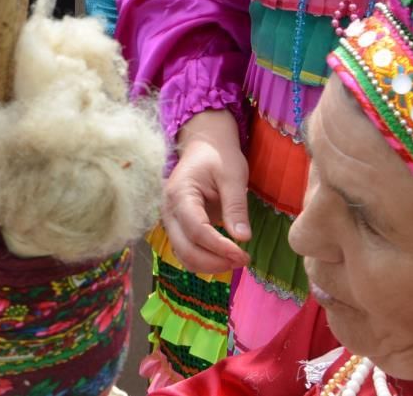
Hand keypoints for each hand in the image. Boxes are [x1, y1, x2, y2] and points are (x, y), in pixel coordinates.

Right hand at [162, 109, 250, 273]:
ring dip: (209, 265)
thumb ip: (235, 206)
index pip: (196, 229)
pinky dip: (204, 261)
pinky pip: (186, 251)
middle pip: (185, 249)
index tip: (243, 254)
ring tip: (237, 260)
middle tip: (244, 260)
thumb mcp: (232, 176)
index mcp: (180, 194)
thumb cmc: (219, 157)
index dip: (219, 247)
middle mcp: (168, 211)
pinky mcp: (178, 227)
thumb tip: (242, 238)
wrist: (205, 146)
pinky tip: (225, 257)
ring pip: (184, 255)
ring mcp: (171, 221)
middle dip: (214, 261)